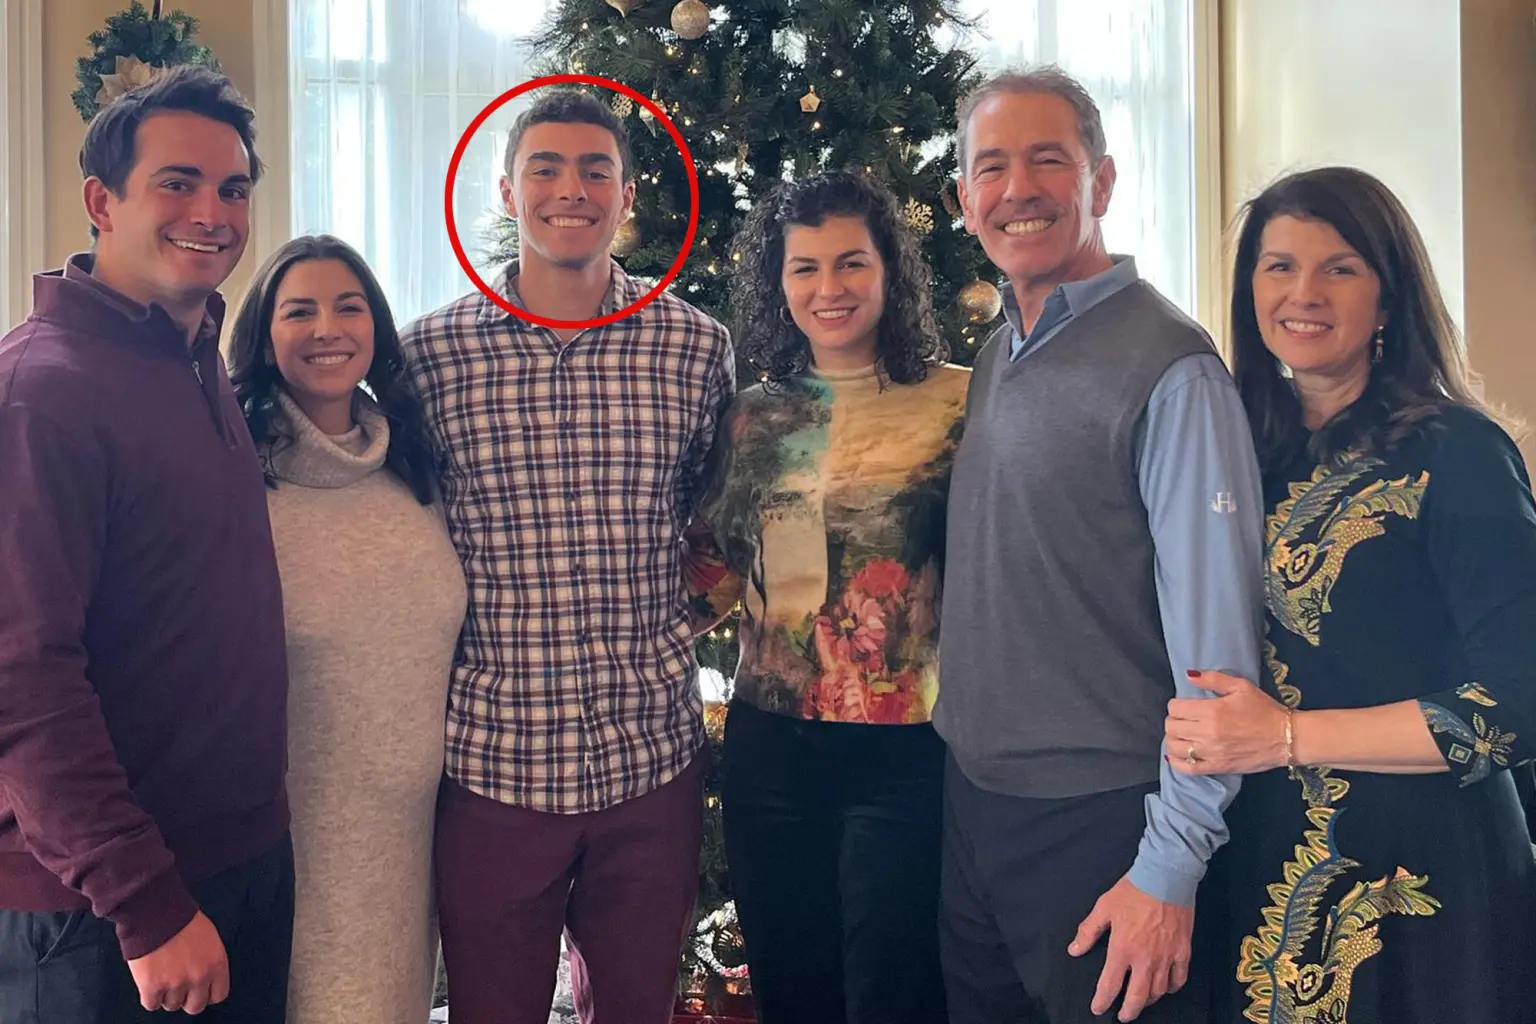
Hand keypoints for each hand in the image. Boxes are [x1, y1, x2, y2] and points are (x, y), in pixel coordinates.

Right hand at [126, 911, 228, 1014]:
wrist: (155, 912)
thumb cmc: (181, 919)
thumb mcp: (209, 938)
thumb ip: (210, 961)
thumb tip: (205, 979)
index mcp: (217, 963)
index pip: (218, 995)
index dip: (206, 993)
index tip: (198, 989)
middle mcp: (199, 977)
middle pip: (195, 1006)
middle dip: (186, 998)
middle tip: (178, 986)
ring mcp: (176, 983)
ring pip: (172, 1005)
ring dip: (166, 995)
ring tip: (162, 976)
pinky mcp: (152, 986)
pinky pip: (152, 1004)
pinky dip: (149, 996)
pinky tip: (149, 981)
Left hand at [1069, 876, 1193, 1020]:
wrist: (1166, 877)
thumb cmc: (1133, 890)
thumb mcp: (1104, 907)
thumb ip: (1089, 931)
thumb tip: (1074, 950)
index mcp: (1122, 949)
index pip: (1109, 985)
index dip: (1102, 1001)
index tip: (1098, 1009)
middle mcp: (1144, 959)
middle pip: (1137, 997)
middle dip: (1128, 1011)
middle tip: (1123, 1016)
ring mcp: (1166, 957)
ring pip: (1158, 991)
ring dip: (1148, 1000)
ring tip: (1141, 1001)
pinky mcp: (1183, 951)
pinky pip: (1179, 979)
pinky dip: (1172, 987)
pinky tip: (1166, 988)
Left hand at [1165, 669, 1287, 774]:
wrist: (1286, 738)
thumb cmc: (1264, 710)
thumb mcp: (1241, 686)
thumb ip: (1212, 679)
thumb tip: (1189, 675)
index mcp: (1212, 711)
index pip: (1175, 708)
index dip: (1177, 704)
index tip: (1185, 705)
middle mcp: (1207, 732)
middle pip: (1172, 726)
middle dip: (1174, 720)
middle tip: (1185, 719)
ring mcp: (1211, 752)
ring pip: (1174, 747)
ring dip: (1174, 739)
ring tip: (1183, 735)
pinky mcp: (1217, 767)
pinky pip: (1187, 769)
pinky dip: (1177, 762)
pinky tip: (1178, 755)